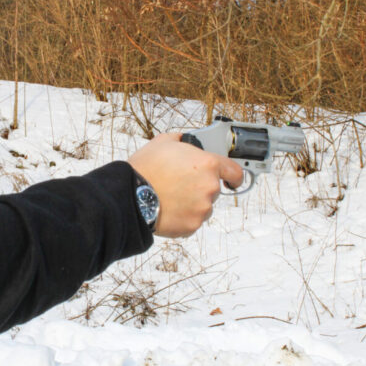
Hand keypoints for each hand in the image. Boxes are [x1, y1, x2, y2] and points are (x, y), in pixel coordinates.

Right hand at [128, 132, 243, 237]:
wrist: (130, 196)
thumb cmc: (145, 169)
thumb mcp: (163, 142)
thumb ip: (181, 140)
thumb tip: (184, 140)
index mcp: (207, 164)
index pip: (235, 172)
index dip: (234, 176)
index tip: (233, 180)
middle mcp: (210, 187)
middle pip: (214, 189)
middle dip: (200, 187)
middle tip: (180, 184)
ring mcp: (202, 208)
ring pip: (203, 206)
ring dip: (192, 203)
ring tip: (171, 197)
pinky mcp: (192, 225)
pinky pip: (192, 221)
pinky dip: (183, 217)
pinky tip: (168, 208)